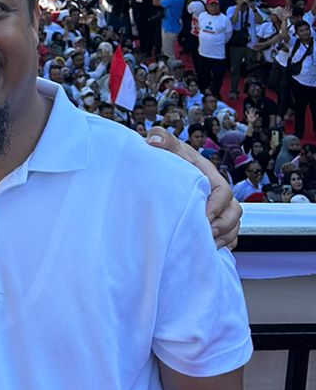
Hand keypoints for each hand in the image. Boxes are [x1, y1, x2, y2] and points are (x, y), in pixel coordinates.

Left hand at [147, 129, 241, 249]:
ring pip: (234, 224)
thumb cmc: (166, 156)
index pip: (223, 190)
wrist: (160, 166)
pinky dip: (225, 243)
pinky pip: (229, 234)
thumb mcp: (165, 146)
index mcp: (208, 174)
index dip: (217, 205)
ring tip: (208, 245)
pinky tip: (211, 249)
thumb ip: (162, 139)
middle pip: (234, 210)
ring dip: (225, 236)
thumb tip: (155, 139)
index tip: (203, 215)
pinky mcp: (213, 219)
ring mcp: (217, 206)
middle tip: (206, 234)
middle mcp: (217, 191)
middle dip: (223, 225)